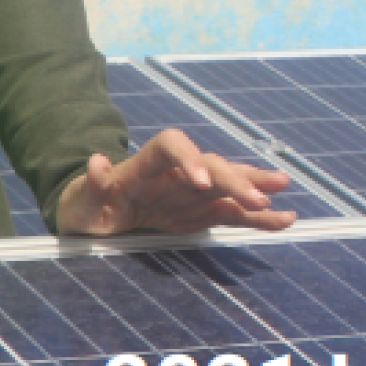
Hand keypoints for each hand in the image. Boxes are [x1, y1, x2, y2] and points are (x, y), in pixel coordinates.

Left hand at [55, 128, 295, 237]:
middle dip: (233, 179)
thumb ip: (92, 184)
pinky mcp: (201, 213)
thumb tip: (96, 161)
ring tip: (281, 188)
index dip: (188, 158)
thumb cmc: (86, 207)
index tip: (200, 182)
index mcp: (142, 166)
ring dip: (254, 185)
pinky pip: (233, 212)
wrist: (95, 219)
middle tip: (256, 199)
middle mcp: (173, 173)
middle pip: (209, 165)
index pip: (170, 146)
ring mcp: (191, 192)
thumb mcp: (80, 201)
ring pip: (228, 182)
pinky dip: (257, 217)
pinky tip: (284, 219)